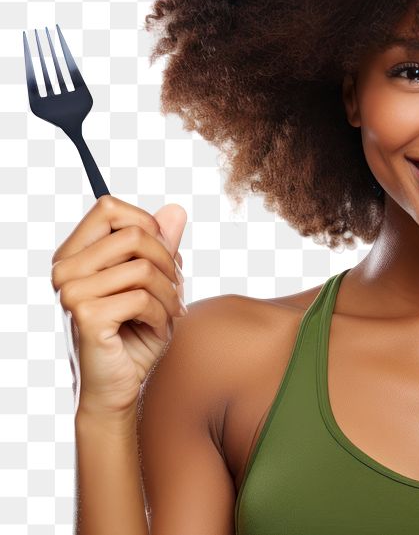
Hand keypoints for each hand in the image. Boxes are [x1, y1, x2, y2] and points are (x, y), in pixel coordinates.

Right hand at [51, 195, 187, 419]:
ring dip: (170, 294)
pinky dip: (163, 316)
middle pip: (134, 234)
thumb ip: (162, 245)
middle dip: (168, 262)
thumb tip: (176, 209)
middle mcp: (65, 269)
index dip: (147, 225)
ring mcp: (71, 291)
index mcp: (74, 255)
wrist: (118, 387)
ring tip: (169, 313)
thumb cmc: (135, 333)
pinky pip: (143, 298)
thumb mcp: (155, 282)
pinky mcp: (86, 314)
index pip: (109, 208)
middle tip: (175, 289)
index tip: (161, 254)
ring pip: (144, 268)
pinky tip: (156, 330)